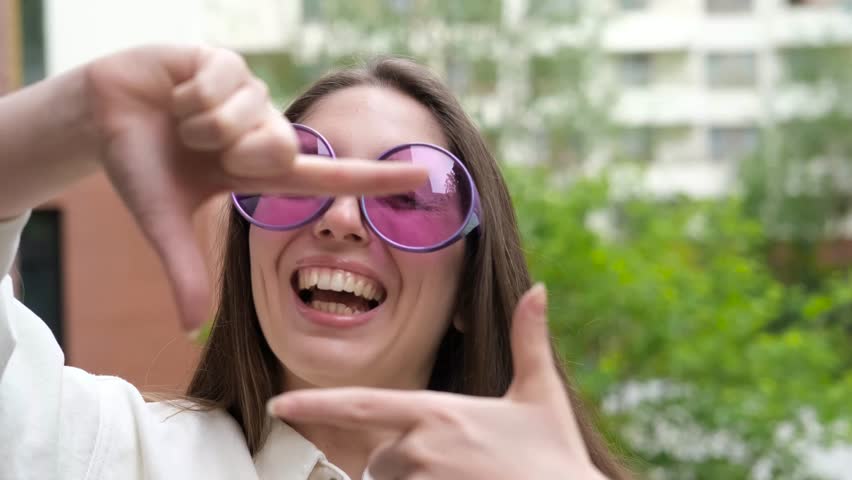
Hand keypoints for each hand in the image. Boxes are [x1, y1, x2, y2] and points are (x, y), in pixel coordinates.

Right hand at [83, 45, 426, 331]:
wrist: (102, 115)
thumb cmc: (141, 167)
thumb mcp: (164, 222)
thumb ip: (185, 270)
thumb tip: (192, 329)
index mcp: (263, 174)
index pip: (332, 178)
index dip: (378, 180)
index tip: (425, 175)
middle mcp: (268, 134)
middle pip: (281, 148)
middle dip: (228, 150)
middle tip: (195, 145)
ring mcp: (253, 97)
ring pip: (246, 117)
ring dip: (201, 123)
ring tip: (182, 118)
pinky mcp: (231, 62)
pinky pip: (223, 81)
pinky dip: (190, 92)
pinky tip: (177, 90)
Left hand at [268, 285, 608, 479]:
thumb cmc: (555, 455)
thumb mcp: (540, 393)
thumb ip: (529, 339)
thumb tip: (539, 289)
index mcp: (437, 414)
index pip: (359, 407)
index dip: (312, 405)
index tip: (275, 404)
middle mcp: (421, 450)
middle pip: (379, 462)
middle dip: (400, 467)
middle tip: (452, 467)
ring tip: (460, 479)